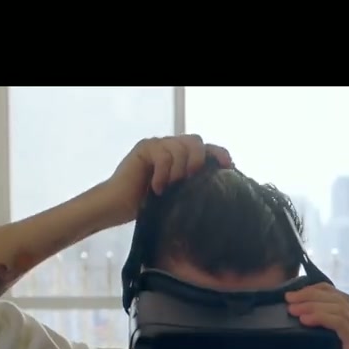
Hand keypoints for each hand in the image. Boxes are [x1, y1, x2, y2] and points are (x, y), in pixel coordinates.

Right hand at [104, 135, 233, 224]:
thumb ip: (197, 185)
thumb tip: (224, 187)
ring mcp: (158, 145)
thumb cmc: (151, 206)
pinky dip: (164, 173)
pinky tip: (157, 189)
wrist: (119, 207)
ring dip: (178, 170)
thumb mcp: (181, 196)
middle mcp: (173, 147)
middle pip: (196, 141)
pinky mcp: (145, 147)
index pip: (209, 147)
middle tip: (191, 180)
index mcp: (186, 157)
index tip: (229, 167)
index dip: (220, 153)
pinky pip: (163, 154)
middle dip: (199, 160)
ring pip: (179, 147)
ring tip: (170, 188)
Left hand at [285, 283, 348, 348]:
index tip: (294, 297)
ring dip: (312, 303)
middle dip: (310, 293)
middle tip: (288, 297)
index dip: (316, 292)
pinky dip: (321, 317)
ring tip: (293, 307)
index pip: (338, 300)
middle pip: (336, 298)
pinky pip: (340, 322)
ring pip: (337, 307)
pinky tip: (305, 319)